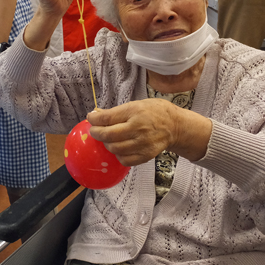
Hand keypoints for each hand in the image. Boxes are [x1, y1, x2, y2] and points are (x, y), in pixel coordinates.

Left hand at [87, 99, 211, 165]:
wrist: (175, 125)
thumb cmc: (154, 112)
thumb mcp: (136, 104)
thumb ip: (116, 111)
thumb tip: (96, 115)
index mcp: (134, 112)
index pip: (107, 118)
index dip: (94, 119)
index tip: (90, 118)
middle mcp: (138, 128)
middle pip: (108, 135)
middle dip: (96, 133)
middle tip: (94, 131)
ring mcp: (142, 143)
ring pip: (114, 148)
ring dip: (107, 144)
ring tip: (108, 139)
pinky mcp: (146, 155)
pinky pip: (125, 160)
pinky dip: (118, 155)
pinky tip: (119, 148)